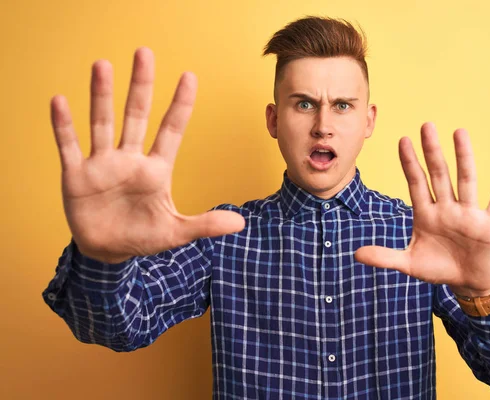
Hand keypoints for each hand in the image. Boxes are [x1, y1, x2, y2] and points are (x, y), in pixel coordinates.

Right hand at [51, 47, 244, 263]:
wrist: (108, 252)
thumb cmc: (143, 236)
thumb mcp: (176, 233)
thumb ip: (205, 224)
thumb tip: (241, 223)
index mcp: (156, 170)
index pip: (171, 130)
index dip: (180, 105)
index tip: (189, 76)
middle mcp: (130, 159)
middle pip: (136, 116)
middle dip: (141, 86)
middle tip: (144, 53)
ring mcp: (102, 165)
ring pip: (102, 123)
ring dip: (101, 96)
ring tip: (102, 65)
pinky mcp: (76, 175)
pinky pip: (68, 146)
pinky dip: (64, 126)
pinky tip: (59, 102)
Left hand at [355, 122, 489, 296]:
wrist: (468, 283)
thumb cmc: (438, 268)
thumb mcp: (409, 264)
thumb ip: (384, 257)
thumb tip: (355, 255)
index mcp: (426, 214)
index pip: (416, 183)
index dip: (410, 163)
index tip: (403, 140)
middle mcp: (447, 208)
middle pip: (439, 174)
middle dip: (432, 152)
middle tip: (426, 126)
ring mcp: (469, 213)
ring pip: (466, 180)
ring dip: (464, 157)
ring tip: (459, 132)